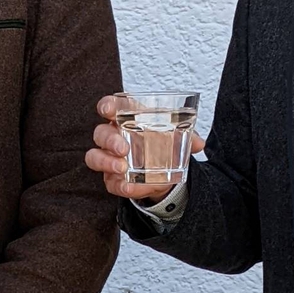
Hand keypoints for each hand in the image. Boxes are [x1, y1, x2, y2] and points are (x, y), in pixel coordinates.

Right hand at [84, 95, 204, 199]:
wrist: (166, 175)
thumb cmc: (164, 146)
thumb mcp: (177, 138)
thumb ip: (188, 136)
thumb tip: (199, 143)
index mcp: (127, 119)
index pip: (111, 107)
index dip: (106, 106)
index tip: (107, 110)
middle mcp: (113, 137)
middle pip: (100, 133)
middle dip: (109, 140)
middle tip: (124, 148)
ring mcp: (109, 159)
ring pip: (94, 157)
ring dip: (106, 161)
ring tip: (122, 168)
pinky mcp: (112, 179)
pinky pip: (109, 182)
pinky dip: (119, 185)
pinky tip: (130, 186)